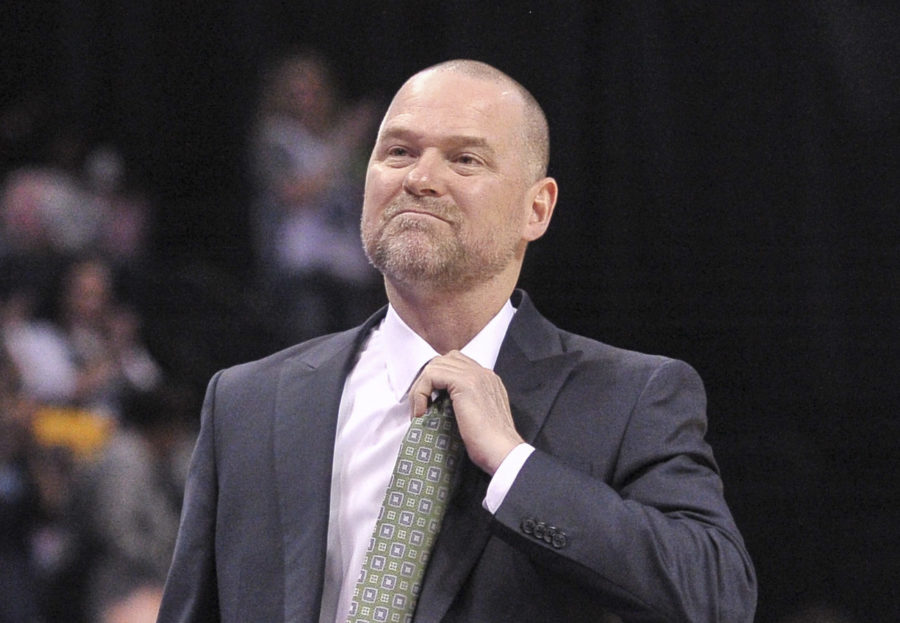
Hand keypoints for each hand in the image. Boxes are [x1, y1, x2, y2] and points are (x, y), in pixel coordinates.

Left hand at [409, 351, 523, 475]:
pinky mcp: (465, 383)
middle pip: (443, 361)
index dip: (437, 381)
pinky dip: (420, 392)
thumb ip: (466, 403)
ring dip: (421, 388)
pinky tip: (422, 412)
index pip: (455, 364)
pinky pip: (431, 375)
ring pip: (435, 366)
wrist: (503, 453)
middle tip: (420, 406)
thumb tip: (441, 404)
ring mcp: (476, 375)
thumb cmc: (490, 445)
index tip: (428, 404)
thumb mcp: (478, 417)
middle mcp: (483, 373)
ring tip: (420, 411)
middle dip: (426, 382)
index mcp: (487, 380)